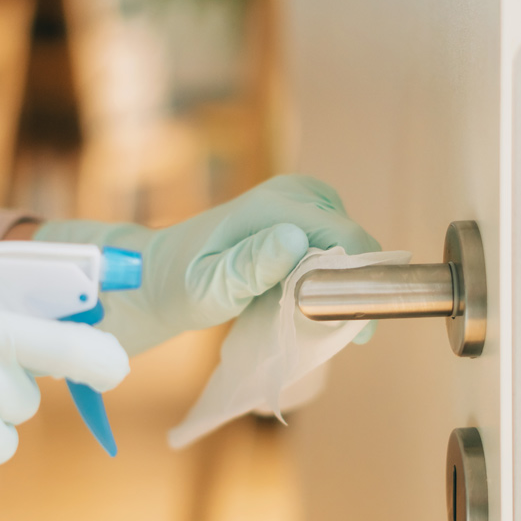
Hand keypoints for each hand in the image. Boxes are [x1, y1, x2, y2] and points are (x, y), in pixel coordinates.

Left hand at [35, 175, 380, 355]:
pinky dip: (330, 272)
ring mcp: (297, 198)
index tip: (356, 327)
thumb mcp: (210, 287)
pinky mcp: (297, 212)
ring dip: (341, 280)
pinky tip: (310, 298)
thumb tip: (293, 238)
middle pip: (353, 240)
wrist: (159, 274)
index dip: (362, 282)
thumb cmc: (180, 287)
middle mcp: (293, 192)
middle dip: (353, 284)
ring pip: (347, 244)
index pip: (348, 238)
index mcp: (276, 206)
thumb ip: (250, 266)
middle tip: (332, 328)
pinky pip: (334, 242)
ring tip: (316, 315)